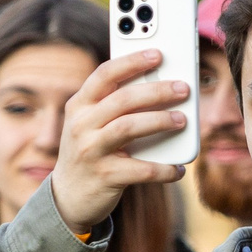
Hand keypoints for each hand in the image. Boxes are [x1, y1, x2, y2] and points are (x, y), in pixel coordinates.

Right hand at [46, 52, 187, 233]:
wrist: (68, 196)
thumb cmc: (90, 151)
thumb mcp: (91, 124)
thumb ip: (114, 105)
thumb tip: (161, 86)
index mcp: (79, 105)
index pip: (105, 74)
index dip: (132, 62)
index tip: (157, 54)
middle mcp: (81, 125)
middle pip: (122, 99)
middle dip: (156, 91)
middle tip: (182, 89)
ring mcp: (91, 151)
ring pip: (129, 127)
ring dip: (160, 121)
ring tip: (181, 120)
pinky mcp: (105, 176)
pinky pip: (142, 169)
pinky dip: (165, 168)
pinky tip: (179, 168)